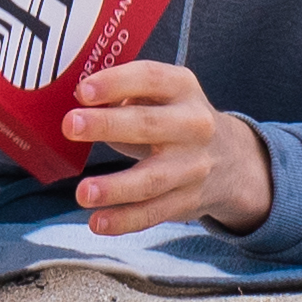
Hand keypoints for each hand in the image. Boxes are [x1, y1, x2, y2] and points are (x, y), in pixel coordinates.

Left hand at [60, 59, 272, 235]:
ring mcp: (192, 166)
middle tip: (69, 125)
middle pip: (148, 125)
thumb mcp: (163, 95)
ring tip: (83, 192)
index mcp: (182, 88)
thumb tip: (79, 111)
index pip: (149, 78)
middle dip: (107, 125)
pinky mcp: (186, 200)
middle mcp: (193, 125)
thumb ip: (125, 98)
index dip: (115, 82)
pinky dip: (125, 220)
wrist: (231, 160)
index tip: (82, 91)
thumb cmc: (176, 119)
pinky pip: (153, 212)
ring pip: (152, 179)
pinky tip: (97, 223)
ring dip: (115, 187)